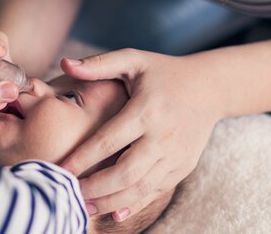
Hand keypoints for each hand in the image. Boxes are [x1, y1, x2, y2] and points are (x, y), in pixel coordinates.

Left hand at [60, 49, 225, 221]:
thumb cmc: (163, 72)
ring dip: (110, 201)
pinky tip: (112, 211)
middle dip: (94, 187)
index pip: (108, 140)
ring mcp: (176, 154)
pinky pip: (156, 191)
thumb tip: (64, 63)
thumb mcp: (133, 60)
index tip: (60, 170)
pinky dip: (133, 204)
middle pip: (125, 172)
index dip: (82, 158)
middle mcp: (163, 136)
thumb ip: (99, 64)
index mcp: (146, 110)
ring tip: (84, 207)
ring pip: (140, 188)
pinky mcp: (183, 166)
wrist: (210, 87)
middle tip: (67, 193)